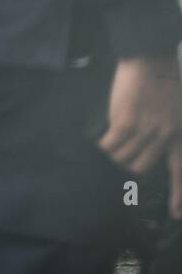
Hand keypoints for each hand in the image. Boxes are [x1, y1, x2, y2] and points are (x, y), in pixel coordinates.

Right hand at [98, 56, 181, 215]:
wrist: (150, 59)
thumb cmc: (162, 79)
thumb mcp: (175, 108)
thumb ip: (167, 128)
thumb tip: (149, 143)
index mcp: (179, 134)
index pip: (180, 171)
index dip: (178, 195)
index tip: (176, 214)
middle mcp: (166, 136)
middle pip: (142, 167)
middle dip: (127, 165)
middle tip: (119, 157)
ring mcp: (146, 131)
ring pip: (122, 159)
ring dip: (111, 155)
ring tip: (106, 146)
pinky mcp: (125, 123)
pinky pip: (108, 146)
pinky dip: (101, 146)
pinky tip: (99, 140)